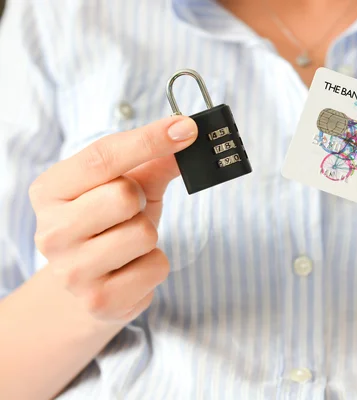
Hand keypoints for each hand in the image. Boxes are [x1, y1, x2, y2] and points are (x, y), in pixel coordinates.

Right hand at [29, 116, 197, 323]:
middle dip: (140, 202)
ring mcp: (72, 271)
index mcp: (50, 191)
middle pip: (124, 196)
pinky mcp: (99, 301)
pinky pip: (156, 267)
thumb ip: (152, 160)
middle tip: (129, 213)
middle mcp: (51, 232)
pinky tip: (132, 269)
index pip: (102, 157)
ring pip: (143, 234)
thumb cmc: (108, 226)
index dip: (149, 139)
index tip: (186, 127)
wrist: (88, 284)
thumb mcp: (126, 187)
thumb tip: (186, 135)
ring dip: (149, 237)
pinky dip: (154, 264)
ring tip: (128, 244)